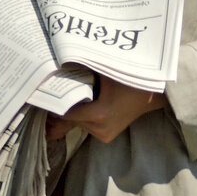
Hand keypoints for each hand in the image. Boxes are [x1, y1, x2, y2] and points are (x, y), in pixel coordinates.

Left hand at [46, 74, 167, 143]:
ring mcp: (103, 135)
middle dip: (66, 104)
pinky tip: (88, 102)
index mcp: (99, 114)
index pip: (67, 112)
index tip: (45, 92)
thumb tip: (62, 58)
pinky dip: (84, 115)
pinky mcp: (106, 136)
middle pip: (72, 117)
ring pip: (79, 122)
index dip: (56, 102)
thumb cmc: (130, 80)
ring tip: (73, 94)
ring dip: (75, 110)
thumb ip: (84, 67)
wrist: (151, 95)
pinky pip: (87, 125)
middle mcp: (100, 129)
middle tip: (55, 90)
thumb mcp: (105, 71)